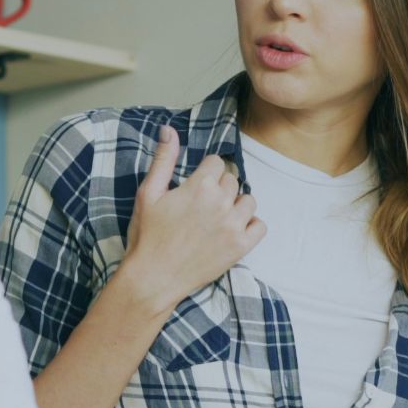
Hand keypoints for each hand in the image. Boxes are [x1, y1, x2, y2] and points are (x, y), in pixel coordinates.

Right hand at [118, 124, 265, 314]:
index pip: (217, 163)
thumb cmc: (147, 235)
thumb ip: (163, 159)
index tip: (194, 186)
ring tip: (215, 217)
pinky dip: (250, 224)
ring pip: (248, 200)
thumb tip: (169, 129)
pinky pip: (260, 225)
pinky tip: (231, 229)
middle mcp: (221, 203)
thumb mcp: (148, 193)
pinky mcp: (241, 247)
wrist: (153, 278)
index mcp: (200, 186)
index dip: (204, 172)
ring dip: (235, 204)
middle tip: (199, 206)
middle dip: (218, 188)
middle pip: (232, 180)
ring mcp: (234, 226)